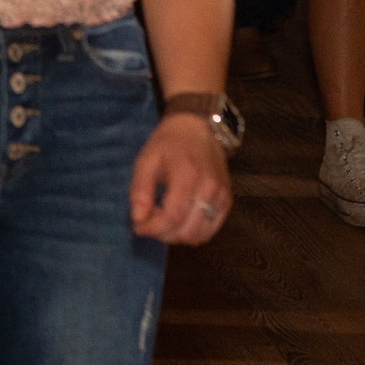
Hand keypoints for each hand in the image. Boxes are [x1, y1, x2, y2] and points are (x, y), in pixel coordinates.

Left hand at [130, 114, 233, 245]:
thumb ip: (140, 190)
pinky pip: (210, 230)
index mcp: (187, 175)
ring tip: (162, 221)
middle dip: (162, 234)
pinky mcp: (227, 202)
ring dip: (177, 236)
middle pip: (186, 231)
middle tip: (148, 222)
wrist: (198, 128)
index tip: (138, 226)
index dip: (153, 228)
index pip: (172, 216)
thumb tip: (138, 219)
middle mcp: (210, 188)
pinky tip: (178, 221)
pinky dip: (192, 233)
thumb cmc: (168, 143)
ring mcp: (222, 197)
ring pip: (199, 236)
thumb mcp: (146, 160)